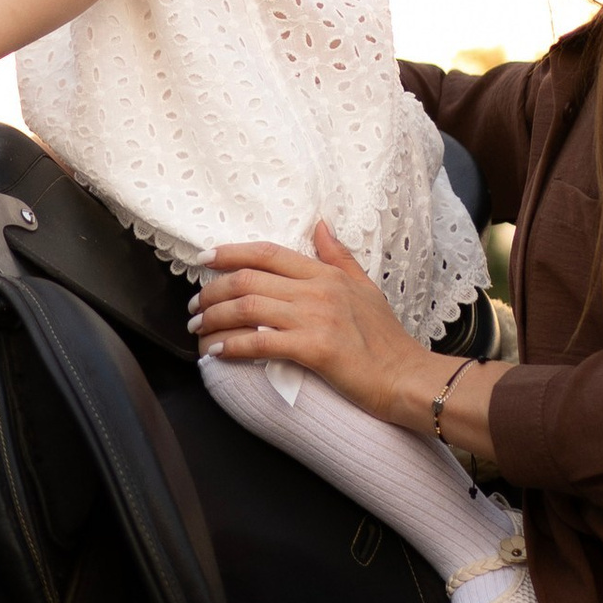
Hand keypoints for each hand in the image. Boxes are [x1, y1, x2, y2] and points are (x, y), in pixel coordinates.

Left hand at [190, 223, 435, 424]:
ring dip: (214, 319)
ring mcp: (316, 319)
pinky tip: (215, 352)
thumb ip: (338, 256)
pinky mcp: (314, 349)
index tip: (204, 259)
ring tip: (198, 330)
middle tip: (194, 307)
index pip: (268, 254)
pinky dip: (231, 346)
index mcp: (326, 274)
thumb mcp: (366, 287)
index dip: (230, 253)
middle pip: (248, 280)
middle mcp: (318, 291)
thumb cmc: (387, 340)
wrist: (407, 378)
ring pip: (247, 308)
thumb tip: (320, 224)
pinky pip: (259, 343)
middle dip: (212, 291)